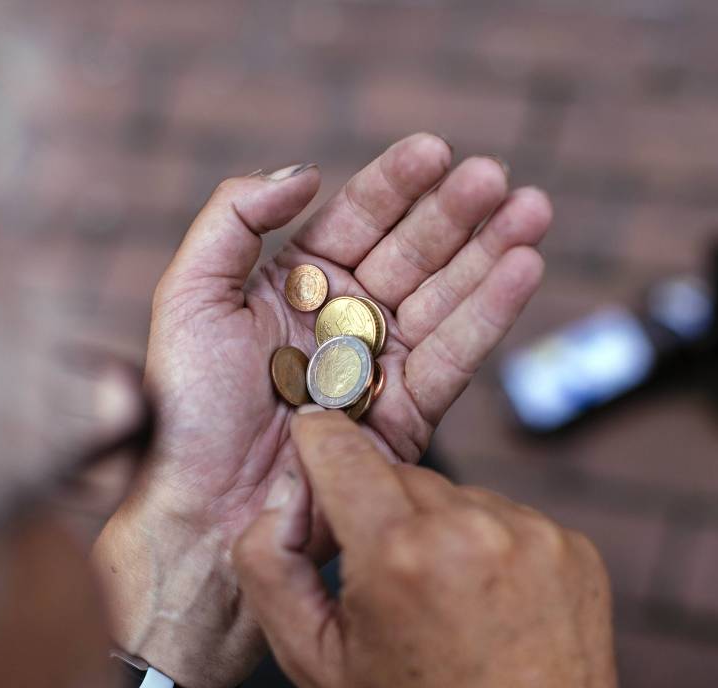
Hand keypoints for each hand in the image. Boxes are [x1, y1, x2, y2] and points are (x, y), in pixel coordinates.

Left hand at [93, 134, 551, 687]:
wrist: (203, 508)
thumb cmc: (185, 408)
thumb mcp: (189, 295)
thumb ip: (234, 218)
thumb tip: (306, 172)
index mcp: (295, 285)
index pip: (357, 219)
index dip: (397, 185)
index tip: (435, 150)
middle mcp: (344, 319)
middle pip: (413, 252)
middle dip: (456, 213)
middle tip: (495, 177)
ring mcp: (380, 365)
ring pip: (446, 297)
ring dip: (491, 252)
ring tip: (532, 209)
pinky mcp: (409, 413)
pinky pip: (455, 355)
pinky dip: (492, 313)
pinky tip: (523, 269)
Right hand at [233, 410, 663, 687]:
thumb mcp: (313, 663)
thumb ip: (270, 568)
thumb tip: (279, 501)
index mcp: (398, 555)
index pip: (340, 449)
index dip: (317, 443)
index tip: (311, 438)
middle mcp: (472, 529)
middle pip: (396, 475)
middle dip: (378, 510)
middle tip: (381, 579)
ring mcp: (533, 534)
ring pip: (454, 494)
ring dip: (436, 528)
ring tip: (441, 604)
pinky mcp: (573, 545)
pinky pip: (505, 517)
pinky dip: (486, 545)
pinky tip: (485, 605)